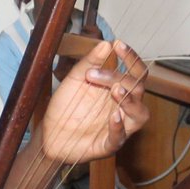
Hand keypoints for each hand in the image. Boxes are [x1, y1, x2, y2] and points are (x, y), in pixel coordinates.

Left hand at [41, 40, 148, 164]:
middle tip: (94, 73)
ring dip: (130, 101)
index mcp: (119, 90)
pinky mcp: (108, 145)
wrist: (49, 133)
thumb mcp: (75, 80)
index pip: (137, 73)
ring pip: (140, 115)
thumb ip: (89, 63)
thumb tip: (106, 43)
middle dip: (119, 78)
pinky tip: (113, 117)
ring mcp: (119, 127)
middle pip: (138, 90)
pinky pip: (120, 138)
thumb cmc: (66, 107)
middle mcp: (123, 107)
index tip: (118, 45)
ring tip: (116, 90)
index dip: (131, 58)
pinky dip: (118, 127)